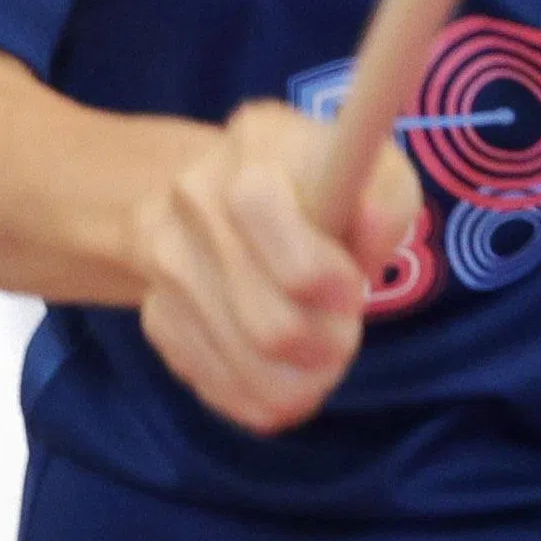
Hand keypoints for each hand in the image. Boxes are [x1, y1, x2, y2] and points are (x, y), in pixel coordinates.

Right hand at [126, 100, 419, 437]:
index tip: (353, 290)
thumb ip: (385, 198)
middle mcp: (192, 196)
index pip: (257, 207)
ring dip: (301, 379)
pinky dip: (262, 395)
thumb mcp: (376, 174)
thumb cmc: (326, 192)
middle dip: (327, 344)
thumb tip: (369, 224)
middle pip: (267, 324)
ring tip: (320, 351)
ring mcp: (163, 259)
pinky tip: (280, 368)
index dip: (319, 271)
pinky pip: (217, 388)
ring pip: (246, 368)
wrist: (230, 198)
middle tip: (345, 329)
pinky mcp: (155, 316)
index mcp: (253, 145)